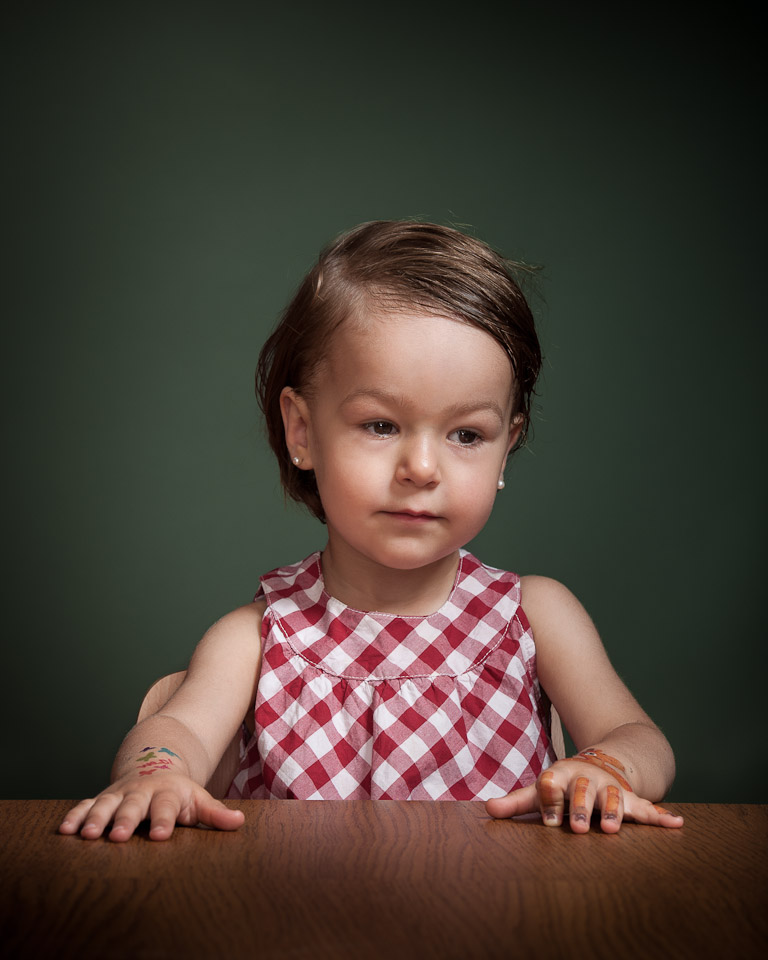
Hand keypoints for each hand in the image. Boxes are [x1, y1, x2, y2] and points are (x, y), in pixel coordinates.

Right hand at [58, 772, 244, 841]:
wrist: (156, 764)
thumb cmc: (179, 793)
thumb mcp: (199, 799)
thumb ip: (216, 813)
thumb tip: (240, 822)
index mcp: (167, 793)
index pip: (167, 808)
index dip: (164, 820)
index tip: (161, 836)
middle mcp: (141, 792)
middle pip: (133, 806)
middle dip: (125, 820)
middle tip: (116, 836)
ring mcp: (120, 794)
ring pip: (105, 804)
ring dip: (95, 818)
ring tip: (87, 835)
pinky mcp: (102, 797)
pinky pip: (86, 805)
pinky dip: (75, 816)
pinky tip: (64, 830)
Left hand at [485, 759, 683, 833]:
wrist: (600, 763)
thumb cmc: (565, 784)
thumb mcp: (541, 789)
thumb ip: (517, 802)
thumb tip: (487, 809)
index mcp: (562, 775)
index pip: (552, 785)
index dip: (550, 800)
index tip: (549, 820)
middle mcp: (587, 779)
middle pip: (583, 792)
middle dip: (581, 809)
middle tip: (577, 828)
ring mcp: (610, 789)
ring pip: (614, 799)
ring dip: (614, 813)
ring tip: (612, 829)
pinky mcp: (631, 799)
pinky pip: (647, 807)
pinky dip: (662, 816)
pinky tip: (677, 824)